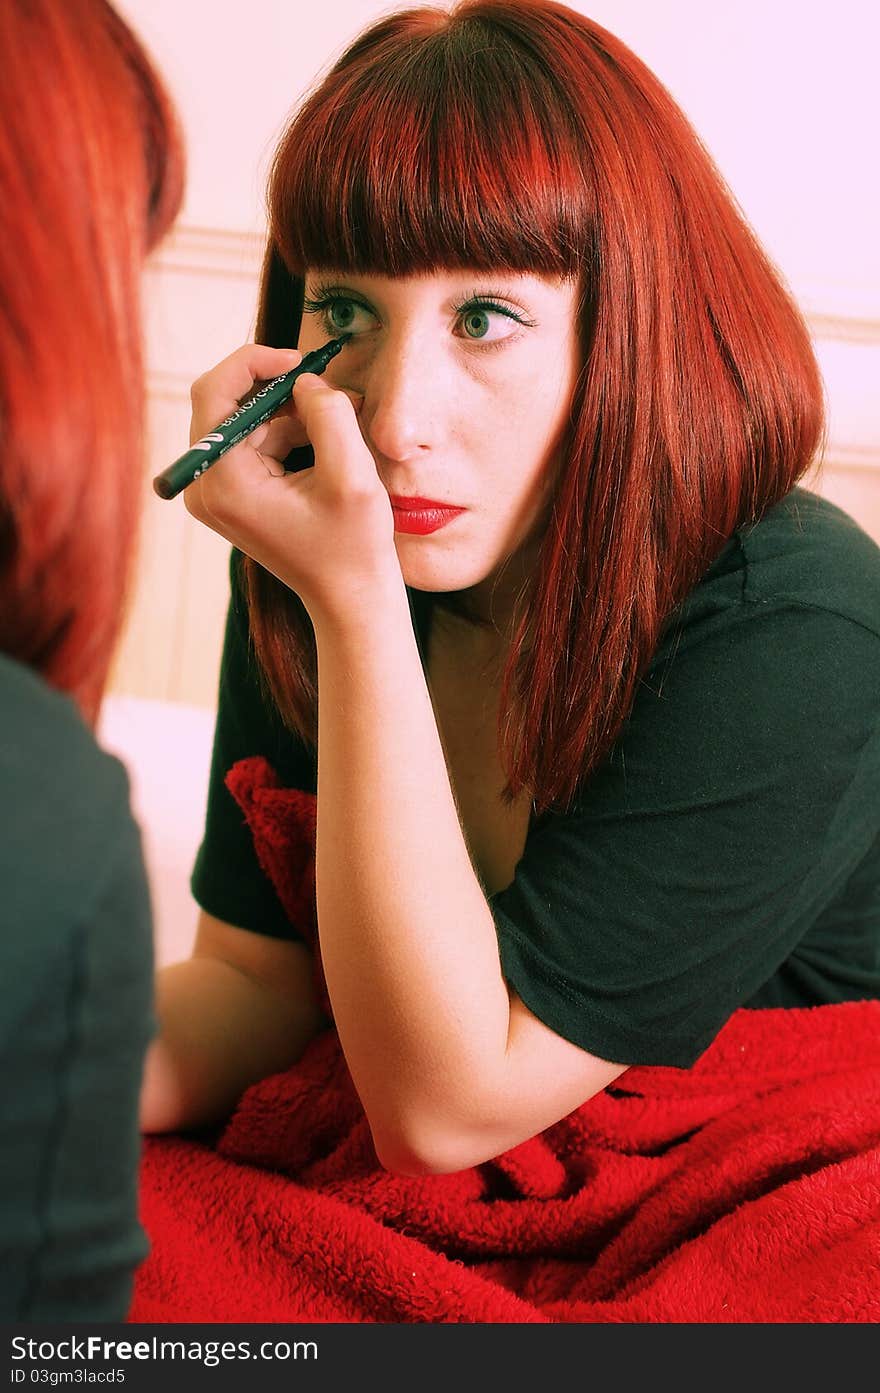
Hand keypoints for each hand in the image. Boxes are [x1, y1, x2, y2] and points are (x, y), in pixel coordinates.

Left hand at [183, 343, 399, 624]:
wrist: (350, 599)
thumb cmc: (354, 548)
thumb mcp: (352, 476)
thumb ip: (329, 416)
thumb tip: (307, 380)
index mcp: (224, 483)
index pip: (214, 394)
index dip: (253, 362)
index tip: (300, 359)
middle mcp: (207, 486)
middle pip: (226, 404)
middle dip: (279, 388)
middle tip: (327, 387)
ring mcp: (217, 493)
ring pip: (247, 420)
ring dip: (293, 411)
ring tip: (345, 414)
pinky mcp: (234, 495)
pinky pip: (255, 442)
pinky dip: (290, 432)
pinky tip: (330, 439)